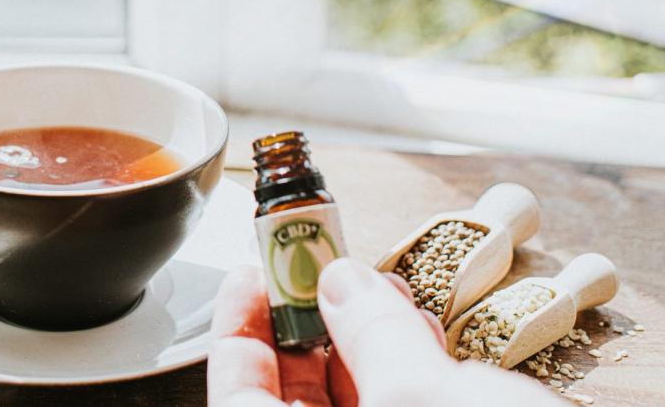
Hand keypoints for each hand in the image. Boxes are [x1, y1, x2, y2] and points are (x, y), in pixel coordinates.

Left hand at [209, 258, 562, 405]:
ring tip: (385, 296)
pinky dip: (406, 378)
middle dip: (310, 328)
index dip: (240, 333)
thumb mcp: (424, 398)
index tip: (253, 273)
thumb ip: (373, 336)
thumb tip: (344, 284)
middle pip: (292, 402)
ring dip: (364, 346)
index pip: (238, 398)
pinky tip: (426, 337)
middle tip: (321, 270)